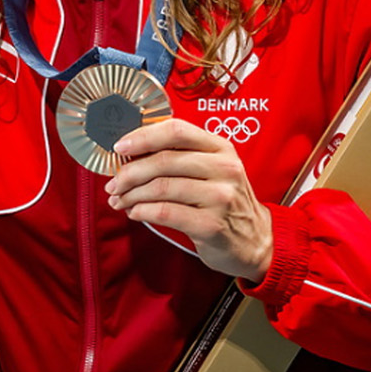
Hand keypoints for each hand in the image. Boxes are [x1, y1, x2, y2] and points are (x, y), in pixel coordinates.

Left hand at [106, 119, 272, 282]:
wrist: (257, 241)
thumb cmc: (225, 202)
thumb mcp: (213, 170)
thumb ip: (181, 157)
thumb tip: (131, 152)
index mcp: (220, 147)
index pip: (176, 130)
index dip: (143, 136)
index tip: (119, 147)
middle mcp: (224, 168)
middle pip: (164, 160)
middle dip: (129, 172)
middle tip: (112, 184)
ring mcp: (220, 196)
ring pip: (161, 187)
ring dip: (132, 194)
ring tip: (120, 200)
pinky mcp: (212, 225)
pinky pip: (166, 212)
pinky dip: (143, 211)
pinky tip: (135, 212)